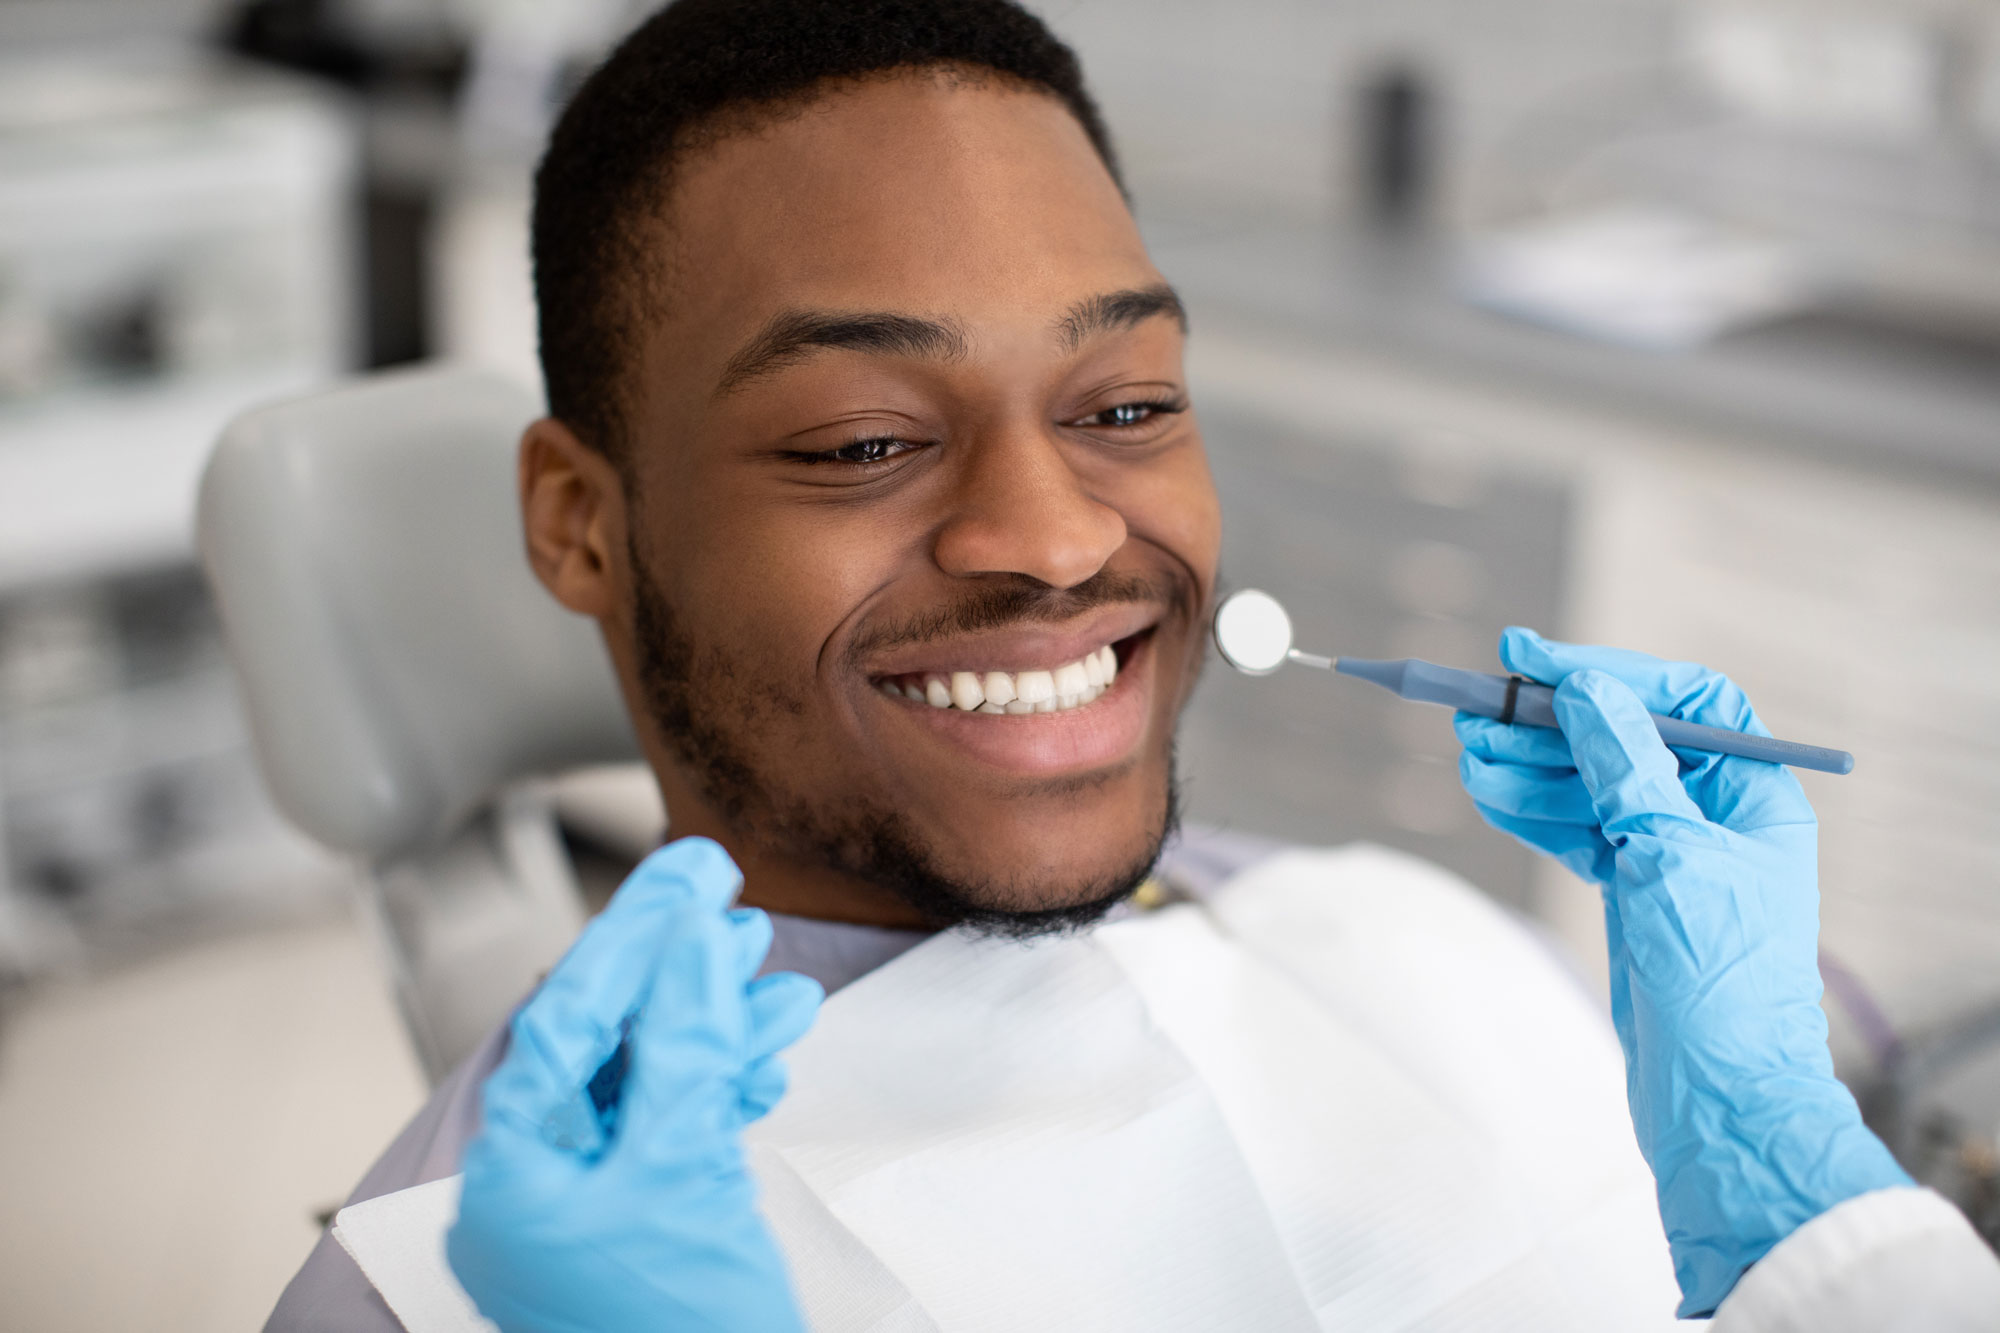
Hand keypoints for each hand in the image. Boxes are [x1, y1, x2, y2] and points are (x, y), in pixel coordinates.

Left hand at [446, 837, 822, 1331]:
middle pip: (610, 1040)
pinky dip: (726, 1081)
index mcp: (516, 1173)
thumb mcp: (678, 1169)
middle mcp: (543, 1184)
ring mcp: (596, 1205)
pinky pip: (680, 1125)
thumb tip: (684, 943)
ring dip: (717, 1022)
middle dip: (679, 970)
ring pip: (655, 1079)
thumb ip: (678, 1046)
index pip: (567, 1018)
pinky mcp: (648, 1219)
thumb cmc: (678, 1331)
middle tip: (728, 898)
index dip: (633, 934)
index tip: (688, 871)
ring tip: (773, 975)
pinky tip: (770, 1047)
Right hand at [1455, 629, 1908, 1316]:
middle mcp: (1715, 816)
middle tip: (1477, 711)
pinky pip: (1575, 829)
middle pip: (1622, 738)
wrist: (1719, 1100)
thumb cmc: (1719, 983)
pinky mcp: (1632, 893)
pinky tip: (1488, 791)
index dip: (1607, 672)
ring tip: (1470, 754)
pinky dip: (1531, 809)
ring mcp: (1670, 855)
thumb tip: (1586, 689)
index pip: (1681, 699)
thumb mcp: (1670, 854)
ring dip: (1527, 766)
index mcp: (1753, 795)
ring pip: (1589, 785)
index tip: (1532, 659)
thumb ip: (1624, 764)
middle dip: (1548, 724)